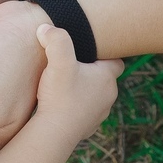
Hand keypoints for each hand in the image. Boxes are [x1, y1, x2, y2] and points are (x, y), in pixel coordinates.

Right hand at [33, 24, 123, 142]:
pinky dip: (75, 106)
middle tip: (72, 64)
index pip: (116, 61)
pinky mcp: (86, 128)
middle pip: (104, 78)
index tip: (90, 50)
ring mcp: (99, 114)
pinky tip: (59, 103)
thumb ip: (55, 39)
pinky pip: (83, 112)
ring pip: (94, 96)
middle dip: (90, 71)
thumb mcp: (58, 61)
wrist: (53, 134)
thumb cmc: (59, 96)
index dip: (105, 54)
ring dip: (83, 90)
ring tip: (64, 84)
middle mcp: (108, 97)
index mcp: (107, 78)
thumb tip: (46, 28)